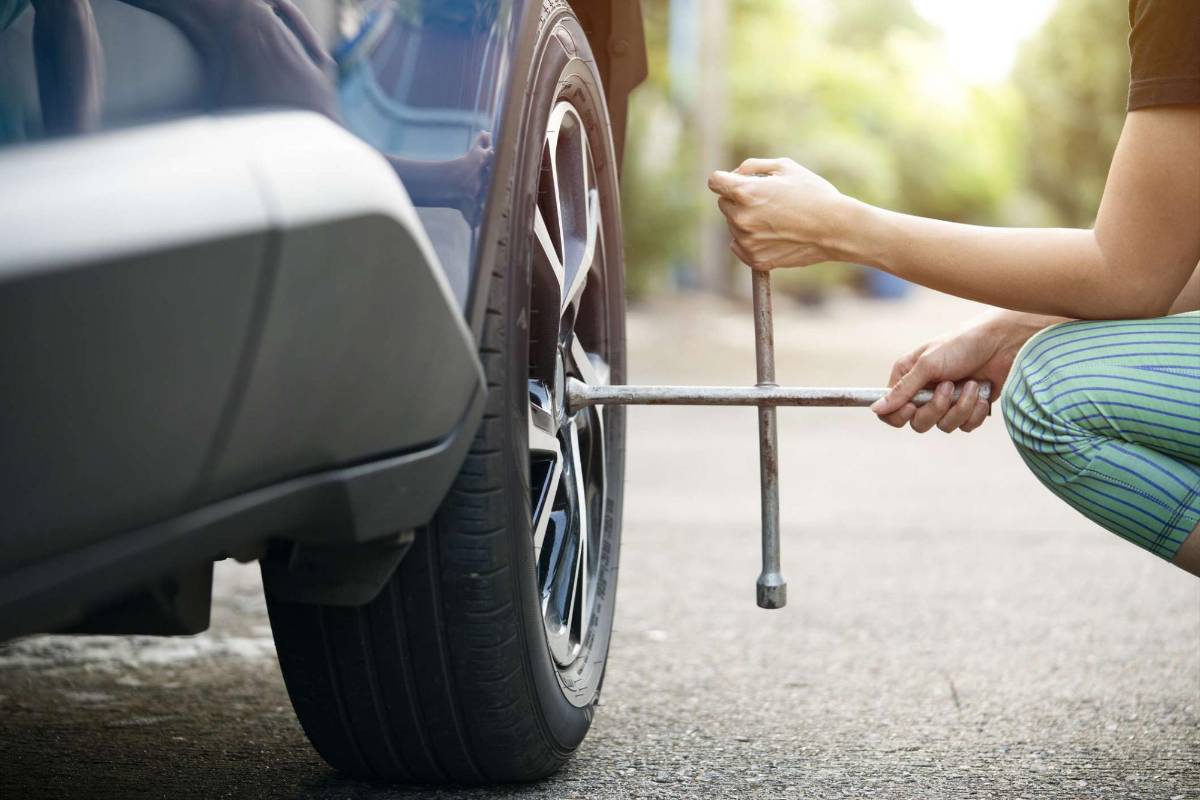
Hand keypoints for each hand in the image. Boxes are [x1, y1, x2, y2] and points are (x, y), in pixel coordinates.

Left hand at [706, 157, 849, 270]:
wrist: (836, 228)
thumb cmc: (814, 194)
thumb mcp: (785, 167)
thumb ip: (753, 166)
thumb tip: (735, 174)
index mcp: (745, 192)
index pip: (715, 181)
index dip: (725, 179)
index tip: (736, 182)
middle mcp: (741, 218)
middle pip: (724, 204)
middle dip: (739, 199)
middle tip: (768, 201)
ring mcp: (747, 241)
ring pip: (733, 225)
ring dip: (747, 220)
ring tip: (777, 219)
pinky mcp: (755, 259)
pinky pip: (739, 245)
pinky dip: (750, 240)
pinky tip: (773, 235)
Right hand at [870, 311, 1054, 432]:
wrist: (1003, 342)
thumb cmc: (962, 345)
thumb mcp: (928, 365)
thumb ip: (902, 390)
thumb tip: (875, 409)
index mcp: (907, 378)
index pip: (890, 410)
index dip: (899, 415)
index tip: (913, 406)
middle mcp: (924, 392)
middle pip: (917, 423)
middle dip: (936, 408)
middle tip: (948, 387)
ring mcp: (946, 402)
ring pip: (943, 426)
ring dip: (960, 407)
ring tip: (971, 385)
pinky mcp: (968, 409)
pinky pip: (964, 426)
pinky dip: (975, 412)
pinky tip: (981, 393)